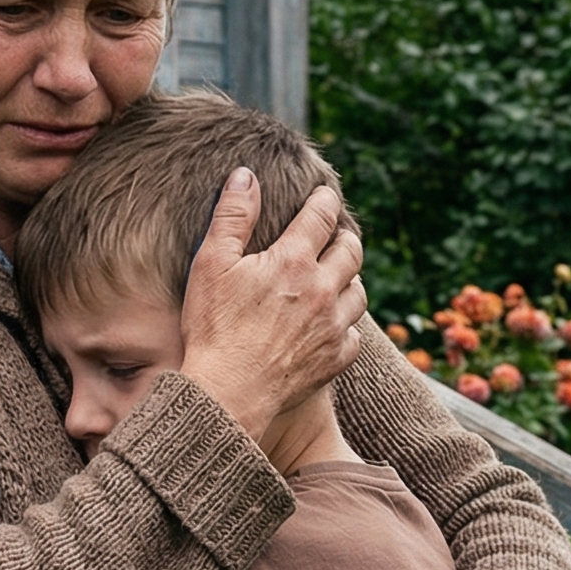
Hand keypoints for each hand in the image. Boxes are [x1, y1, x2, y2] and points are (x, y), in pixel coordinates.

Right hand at [179, 170, 365, 441]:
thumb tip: (246, 175)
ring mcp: (333, 326)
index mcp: (293, 261)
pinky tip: (331, 324)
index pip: (322, 216)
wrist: (227, 394)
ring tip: (336, 278)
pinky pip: (354, 334)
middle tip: (336, 235)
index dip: (324, 200)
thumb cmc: (212, 328)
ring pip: (359, 291)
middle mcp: (322, 289)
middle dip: (345, 237)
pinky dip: (345, 324)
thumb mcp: (211, 265)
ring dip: (349, 279)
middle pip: (351, 250)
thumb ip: (232, 216)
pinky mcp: (336, 358)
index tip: (324, 195)